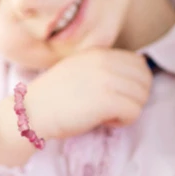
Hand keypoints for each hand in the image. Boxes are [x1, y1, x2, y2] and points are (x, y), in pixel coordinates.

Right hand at [24, 49, 152, 139]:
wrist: (29, 113)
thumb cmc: (55, 97)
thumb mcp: (81, 70)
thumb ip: (106, 66)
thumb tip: (140, 68)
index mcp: (100, 53)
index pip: (139, 63)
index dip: (135, 83)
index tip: (118, 95)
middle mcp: (105, 62)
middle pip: (145, 80)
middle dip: (135, 97)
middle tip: (116, 107)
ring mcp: (106, 79)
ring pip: (142, 96)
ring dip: (129, 109)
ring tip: (108, 114)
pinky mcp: (106, 100)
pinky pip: (134, 111)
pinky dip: (124, 121)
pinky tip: (106, 122)